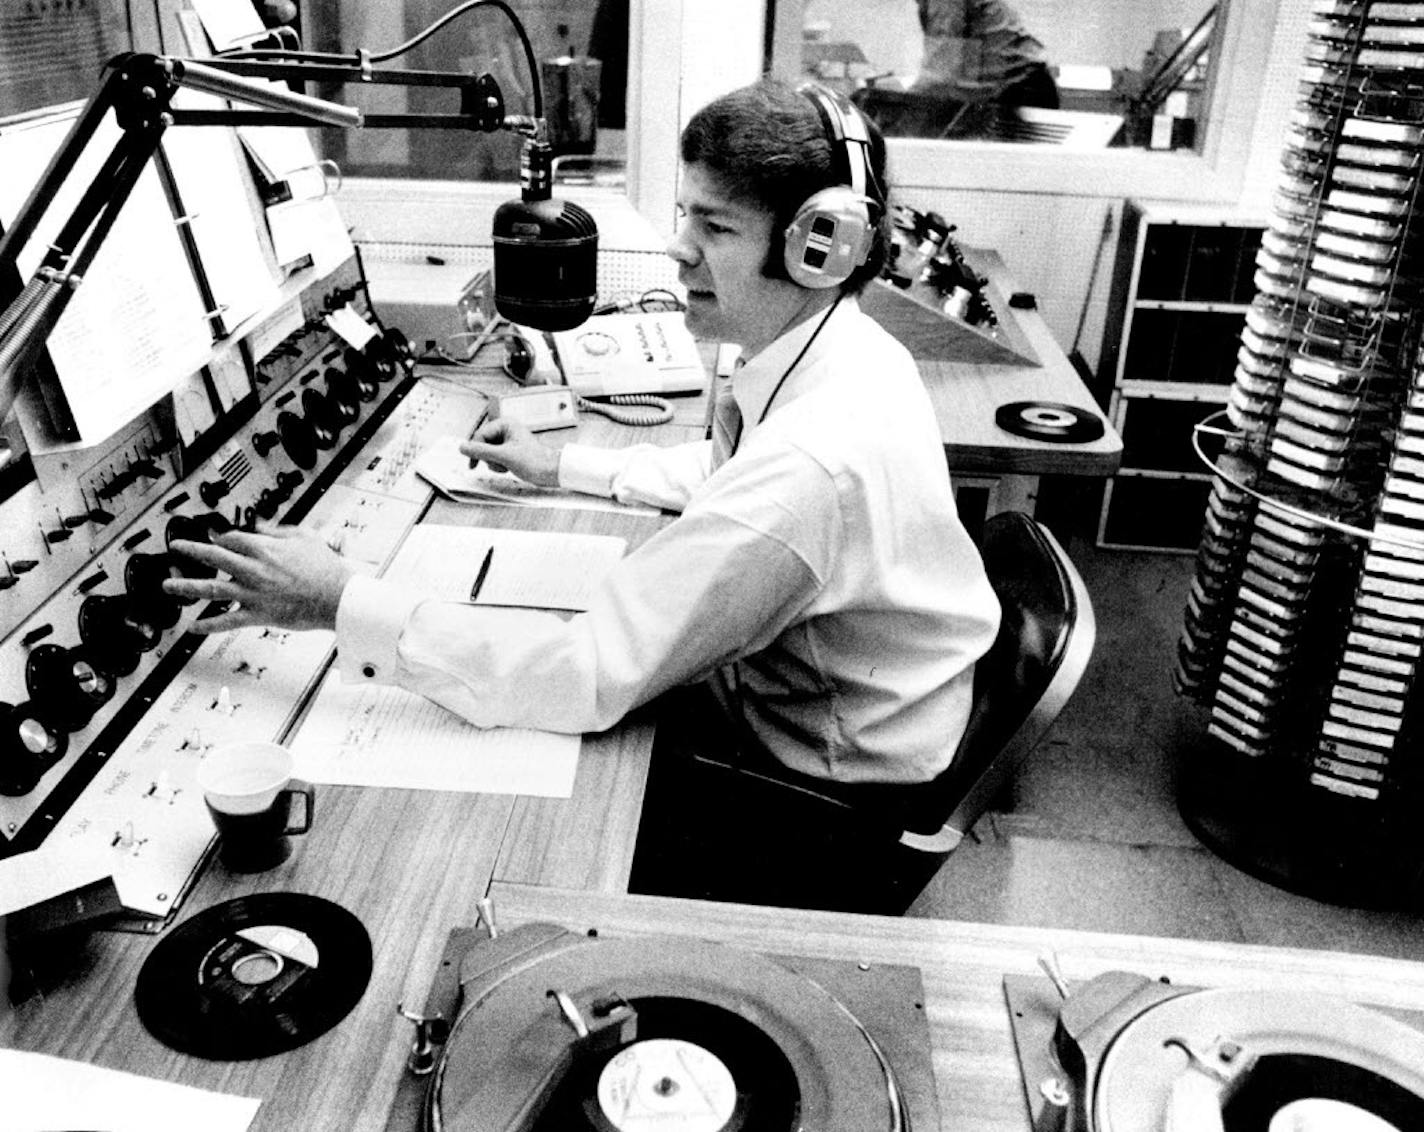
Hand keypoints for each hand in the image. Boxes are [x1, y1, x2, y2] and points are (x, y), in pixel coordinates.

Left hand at [163, 522, 354, 633]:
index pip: (233, 538)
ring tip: (169, 585)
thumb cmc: (327, 569)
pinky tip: (192, 627)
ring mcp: (252, 593)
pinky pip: (226, 621)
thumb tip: (261, 526)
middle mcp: (253, 569)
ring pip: (211, 588)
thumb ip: (280, 530)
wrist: (337, 597)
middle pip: (213, 556)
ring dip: (186, 586)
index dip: (222, 537)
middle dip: (191, 550)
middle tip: (178, 548)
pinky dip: (208, 625)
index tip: (217, 538)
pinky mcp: (257, 614)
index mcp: (264, 548)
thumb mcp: (305, 537)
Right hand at [461, 417, 559, 486]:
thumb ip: (481, 451)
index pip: (480, 435)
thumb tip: (463, 447)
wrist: (550, 472)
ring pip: (487, 453)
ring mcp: (507, 441)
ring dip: (494, 463)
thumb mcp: (504, 456)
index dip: (476, 450)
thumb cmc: (535, 461)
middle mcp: (506, 430)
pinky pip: (494, 458)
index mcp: (505, 424)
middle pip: (483, 444)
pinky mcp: (509, 451)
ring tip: (506, 466)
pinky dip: (498, 465)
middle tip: (498, 464)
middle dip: (488, 458)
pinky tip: (508, 468)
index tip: (472, 463)